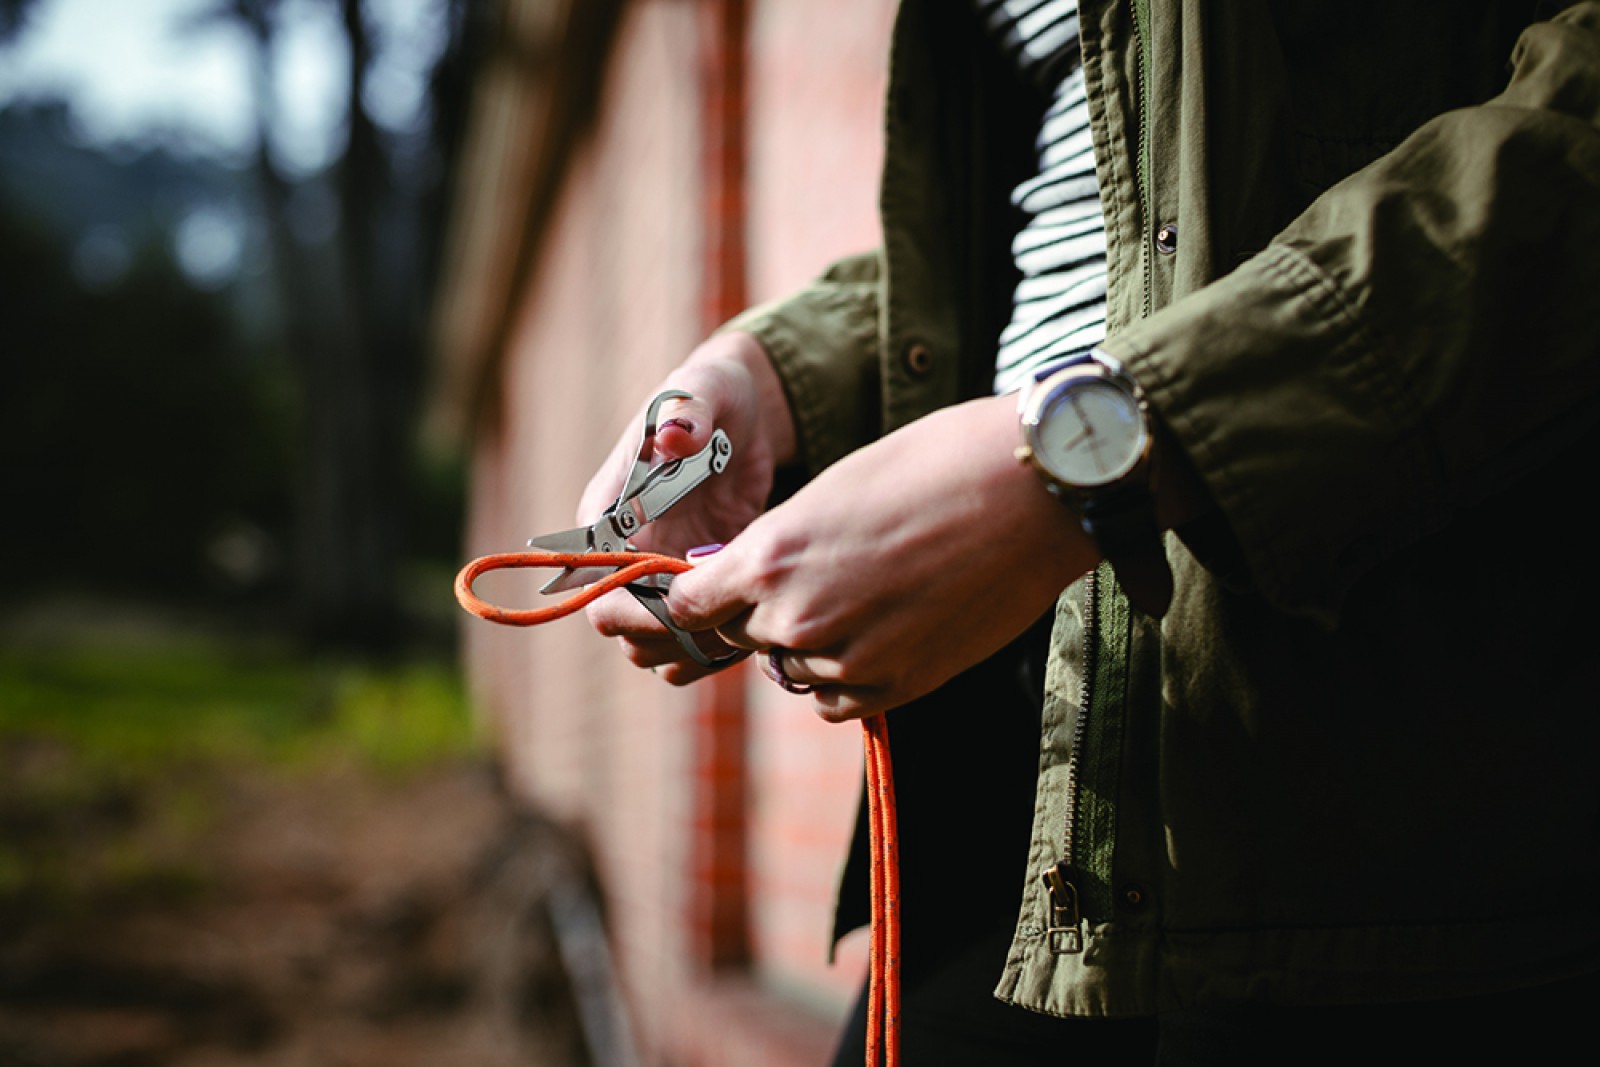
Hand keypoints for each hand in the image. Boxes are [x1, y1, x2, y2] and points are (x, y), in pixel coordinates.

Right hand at [581, 331, 795, 681]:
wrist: (741, 413)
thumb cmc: (711, 395)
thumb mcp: (701, 396)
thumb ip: (686, 415)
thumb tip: (676, 436)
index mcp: (607, 513)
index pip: (593, 583)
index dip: (631, 605)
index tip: (684, 600)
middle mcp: (624, 553)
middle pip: (619, 625)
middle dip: (664, 634)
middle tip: (721, 622)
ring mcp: (659, 575)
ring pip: (653, 644)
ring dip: (691, 648)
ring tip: (742, 629)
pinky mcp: (696, 587)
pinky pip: (692, 639)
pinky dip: (717, 646)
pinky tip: (757, 629)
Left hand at [664, 394, 1099, 720]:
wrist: (1029, 493)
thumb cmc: (932, 466)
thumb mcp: (831, 493)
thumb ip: (780, 544)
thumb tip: (749, 575)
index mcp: (768, 556)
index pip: (690, 605)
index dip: (698, 596)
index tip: (712, 589)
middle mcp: (796, 617)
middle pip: (741, 634)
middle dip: (759, 611)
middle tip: (812, 576)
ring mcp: (846, 658)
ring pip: (789, 669)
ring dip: (806, 644)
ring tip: (861, 596)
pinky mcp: (896, 686)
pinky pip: (833, 701)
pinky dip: (841, 677)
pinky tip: (875, 635)